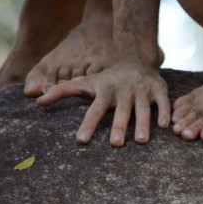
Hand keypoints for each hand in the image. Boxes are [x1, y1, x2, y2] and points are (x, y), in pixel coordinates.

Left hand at [36, 63, 170, 146]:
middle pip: (121, 110)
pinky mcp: (159, 90)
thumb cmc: (107, 78)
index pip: (95, 109)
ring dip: (143, 124)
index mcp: (105, 90)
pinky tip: (166, 127)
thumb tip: (36, 101)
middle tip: (116, 144)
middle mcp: (124, 90)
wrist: (135, 59)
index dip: (88, 124)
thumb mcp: (85, 81)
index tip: (81, 140)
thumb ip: (61, 91)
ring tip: (141, 141)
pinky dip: (165, 113)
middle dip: (119, 126)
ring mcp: (143, 90)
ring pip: (144, 108)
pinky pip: (163, 103)